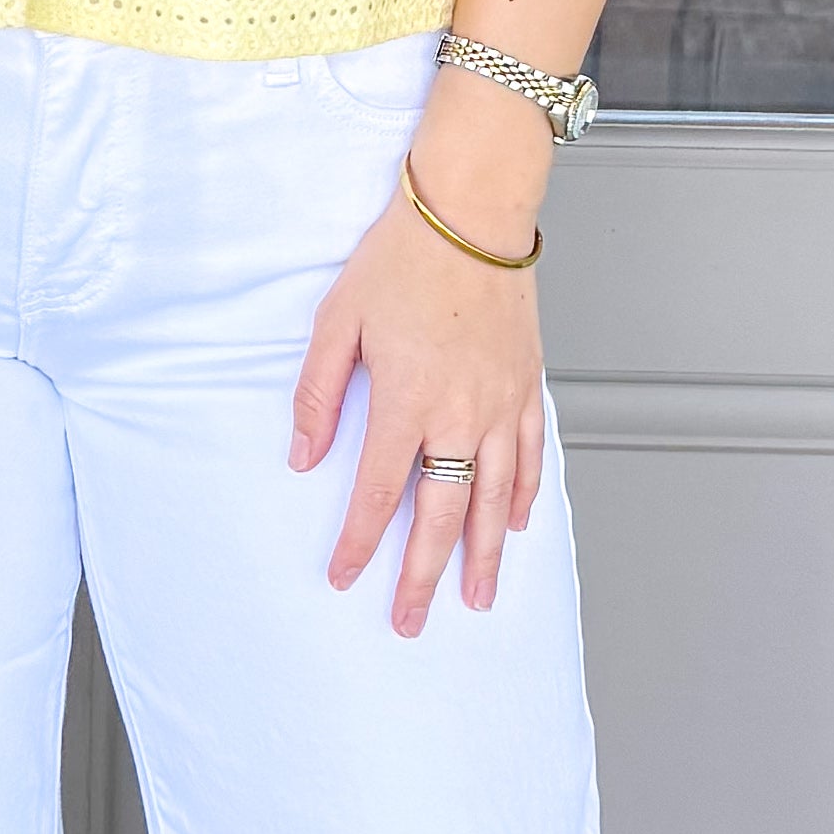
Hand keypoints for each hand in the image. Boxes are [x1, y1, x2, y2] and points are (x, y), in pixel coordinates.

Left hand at [290, 175, 548, 633]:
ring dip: (482, 556)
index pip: (375, 492)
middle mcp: (460, 415)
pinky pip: (530, 458)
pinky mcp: (527, 387)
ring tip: (476, 599)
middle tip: (412, 620)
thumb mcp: (337, 319)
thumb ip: (319, 393)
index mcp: (407, 401)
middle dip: (423, 574)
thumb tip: (303, 455)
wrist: (474, 212)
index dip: (358, 543)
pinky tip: (515, 527)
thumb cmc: (402, 257)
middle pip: (441, 514)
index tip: (344, 578)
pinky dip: (524, 498)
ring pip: (494, 500)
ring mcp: (501, 405)